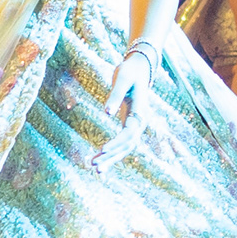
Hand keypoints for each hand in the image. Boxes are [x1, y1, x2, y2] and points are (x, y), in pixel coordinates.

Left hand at [88, 40, 164, 167]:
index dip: (116, 142)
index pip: (129, 132)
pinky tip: (100, 160)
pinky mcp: (128, 124)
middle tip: (95, 167)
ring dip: (111, 159)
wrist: (139, 67)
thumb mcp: (122, 79)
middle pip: (128, 145)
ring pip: (125, 148)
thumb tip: (106, 113)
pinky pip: (122, 143)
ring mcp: (135, 124)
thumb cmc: (129, 71)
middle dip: (112, 157)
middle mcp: (140, 121)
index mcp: (141, 111)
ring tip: (96, 169)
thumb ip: (115, 96)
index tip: (103, 149)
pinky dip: (112, 153)